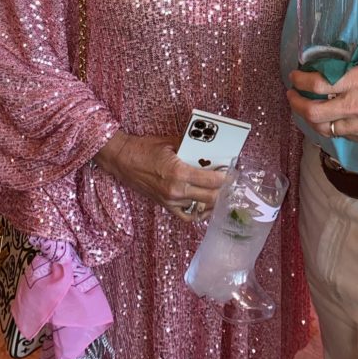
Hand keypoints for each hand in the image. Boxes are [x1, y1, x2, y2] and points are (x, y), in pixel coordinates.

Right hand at [95, 131, 228, 220]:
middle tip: (233, 183)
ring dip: (214, 201)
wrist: (122, 160)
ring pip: (201, 208)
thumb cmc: (145, 148)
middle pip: (211, 197)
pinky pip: (187, 216)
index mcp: (178, 173)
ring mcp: (170, 201)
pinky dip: (199, 212)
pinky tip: (206, 204)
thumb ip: (192, 148)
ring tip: (224, 192)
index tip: (235, 173)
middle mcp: (176, 191)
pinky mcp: (165, 206)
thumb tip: (211, 150)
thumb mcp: (171, 142)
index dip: (227, 178)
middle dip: (225, 191)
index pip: (212, 181)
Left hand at [288, 46, 357, 143]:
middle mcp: (355, 105)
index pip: (318, 84)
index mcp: (357, 81)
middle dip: (296, 103)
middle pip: (312, 112)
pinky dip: (331, 126)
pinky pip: (341, 134)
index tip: (294, 77)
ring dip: (310, 118)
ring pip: (323, 128)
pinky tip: (329, 119)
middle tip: (292, 96)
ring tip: (306, 109)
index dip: (300, 81)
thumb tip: (345, 57)